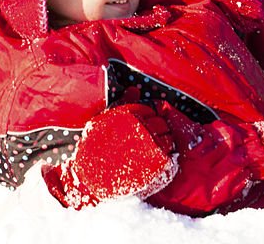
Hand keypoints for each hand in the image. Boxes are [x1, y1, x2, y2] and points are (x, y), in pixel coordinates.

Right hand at [42, 103, 175, 208]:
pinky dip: (167, 156)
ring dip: (165, 141)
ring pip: (169, 139)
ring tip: (155, 147)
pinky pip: (170, 156)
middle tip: (152, 135)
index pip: (150, 110)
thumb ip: (123, 102)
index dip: (148, 116)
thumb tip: (135, 89)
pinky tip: (157, 159)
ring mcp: (151, 146)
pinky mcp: (156, 164)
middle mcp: (143, 128)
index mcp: (131, 115)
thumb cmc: (97, 144)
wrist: (93, 174)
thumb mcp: (106, 118)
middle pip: (162, 123)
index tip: (145, 123)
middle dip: (159, 127)